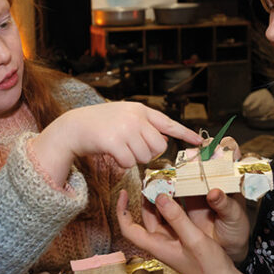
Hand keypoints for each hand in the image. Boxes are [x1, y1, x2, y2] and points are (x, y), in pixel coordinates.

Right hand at [33, 102, 202, 184]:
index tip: (200, 141)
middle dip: (148, 153)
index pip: (168, 123)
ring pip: (144, 156)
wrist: (73, 126)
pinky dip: (122, 163)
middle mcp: (135, 117)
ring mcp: (125, 128)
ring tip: (119, 148)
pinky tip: (112, 154)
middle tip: (132, 149)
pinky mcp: (114, 141)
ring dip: (133, 159)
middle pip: (159, 146)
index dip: (185, 133)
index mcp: (140, 110)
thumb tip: (161, 144)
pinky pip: (129, 162)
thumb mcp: (124, 116)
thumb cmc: (100, 125)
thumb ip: (143, 125)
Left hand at [117, 190, 248, 273]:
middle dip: (145, 199)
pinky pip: (172, 219)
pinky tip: (180, 196)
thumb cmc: (208, 267)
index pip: (129, 229)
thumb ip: (176, 218)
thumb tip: (160, 197)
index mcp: (157, 246)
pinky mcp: (182, 239)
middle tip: (151, 181)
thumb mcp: (193, 239)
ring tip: (164, 184)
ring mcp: (172, 241)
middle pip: (144, 218)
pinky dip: (172, 207)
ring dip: (159, 201)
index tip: (124, 193)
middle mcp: (161, 243)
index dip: (122, 211)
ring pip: (159, 217)